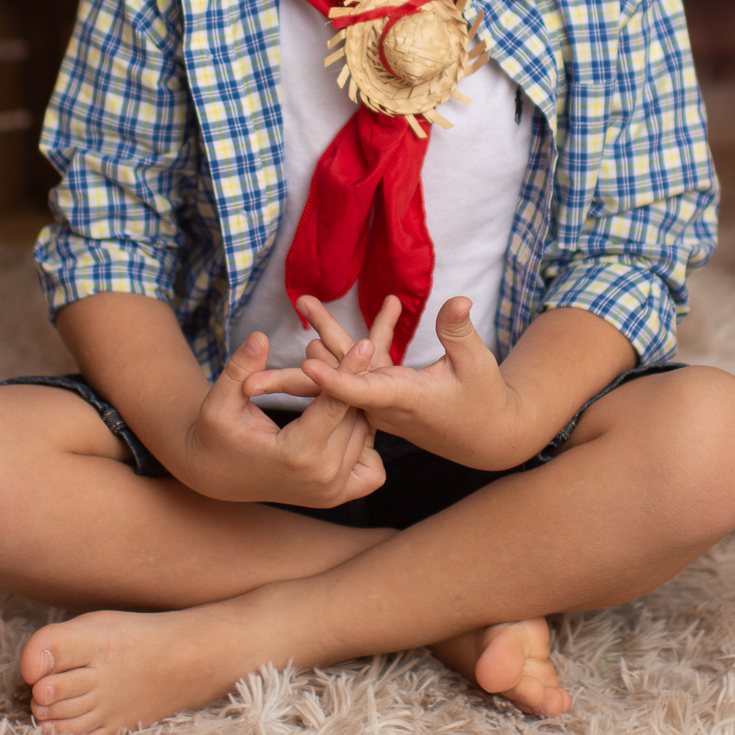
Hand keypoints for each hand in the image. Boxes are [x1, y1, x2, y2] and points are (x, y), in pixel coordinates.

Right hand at [176, 329, 386, 507]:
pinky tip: (345, 422)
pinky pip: (372, 468)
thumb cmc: (217, 435)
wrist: (218, 474)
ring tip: (350, 378)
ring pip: (364, 436)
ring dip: (359, 407)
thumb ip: (240, 369)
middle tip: (352, 347)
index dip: (348, 371)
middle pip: (353, 417)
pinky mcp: (336, 497)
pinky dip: (366, 444)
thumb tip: (259, 336)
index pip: (334, 404)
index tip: (366, 343)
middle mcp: (321, 477)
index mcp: (296, 454)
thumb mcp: (220, 402)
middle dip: (352, 382)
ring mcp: (331, 492)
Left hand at [251, 294, 531, 469]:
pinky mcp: (382, 393)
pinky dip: (341, 351)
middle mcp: (384, 403)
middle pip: (330, 391)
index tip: (305, 366)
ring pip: (337, 377)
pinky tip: (322, 332)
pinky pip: (353, 371)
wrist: (488, 435)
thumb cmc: (488, 401)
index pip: (361, 393)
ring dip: (316, 346)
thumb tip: (459, 299)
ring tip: (301, 302)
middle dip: (289, 381)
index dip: (333, 381)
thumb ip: (460, 333)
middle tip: (246, 382)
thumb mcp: (479, 366)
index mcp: (404, 400)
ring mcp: (380, 400)